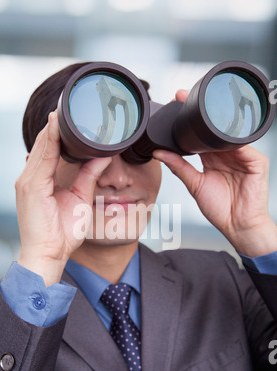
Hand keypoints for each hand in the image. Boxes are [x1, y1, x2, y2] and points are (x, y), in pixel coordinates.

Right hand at [15, 111, 111, 285]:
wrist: (49, 254)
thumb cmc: (62, 233)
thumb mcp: (80, 198)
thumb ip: (89, 175)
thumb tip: (103, 155)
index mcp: (40, 180)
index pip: (49, 148)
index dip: (58, 131)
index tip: (71, 115)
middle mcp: (30, 177)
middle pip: (45, 143)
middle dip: (56, 124)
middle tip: (69, 105)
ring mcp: (28, 181)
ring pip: (43, 146)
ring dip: (53, 127)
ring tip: (64, 108)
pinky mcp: (31, 187)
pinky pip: (43, 158)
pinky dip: (51, 140)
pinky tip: (57, 125)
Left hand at [153, 90, 276, 256]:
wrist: (238, 226)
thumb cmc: (220, 209)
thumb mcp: (194, 185)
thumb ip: (178, 166)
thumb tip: (159, 152)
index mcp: (213, 158)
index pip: (201, 134)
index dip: (189, 121)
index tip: (176, 104)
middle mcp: (227, 154)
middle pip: (214, 129)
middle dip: (201, 115)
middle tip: (183, 99)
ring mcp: (243, 156)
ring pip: (229, 133)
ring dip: (215, 122)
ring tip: (200, 113)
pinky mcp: (256, 161)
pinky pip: (244, 145)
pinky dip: (232, 139)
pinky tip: (221, 133)